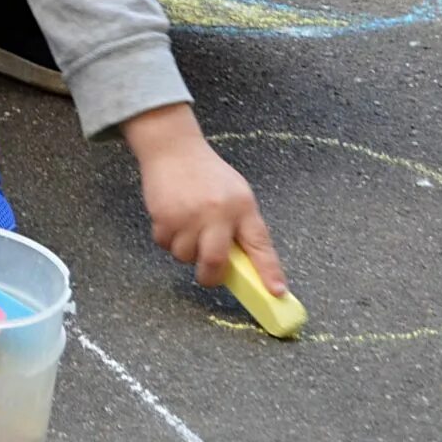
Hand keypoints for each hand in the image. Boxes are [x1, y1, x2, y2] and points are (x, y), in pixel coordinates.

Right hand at [123, 104, 287, 291]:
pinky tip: (172, 219)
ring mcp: (190, 216)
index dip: (269, 272)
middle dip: (210, 276)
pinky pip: (165, 245)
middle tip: (208, 276)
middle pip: (215, 261)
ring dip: (185, 251)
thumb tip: (242, 263)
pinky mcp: (165, 217)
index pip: (260, 244)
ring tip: (186, 229)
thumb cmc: (207, 175)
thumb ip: (240, 226)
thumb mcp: (235, 195)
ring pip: (186, 256)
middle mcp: (218, 213)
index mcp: (242, 207)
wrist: (173, 149)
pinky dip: (167, 239)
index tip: (276, 292)